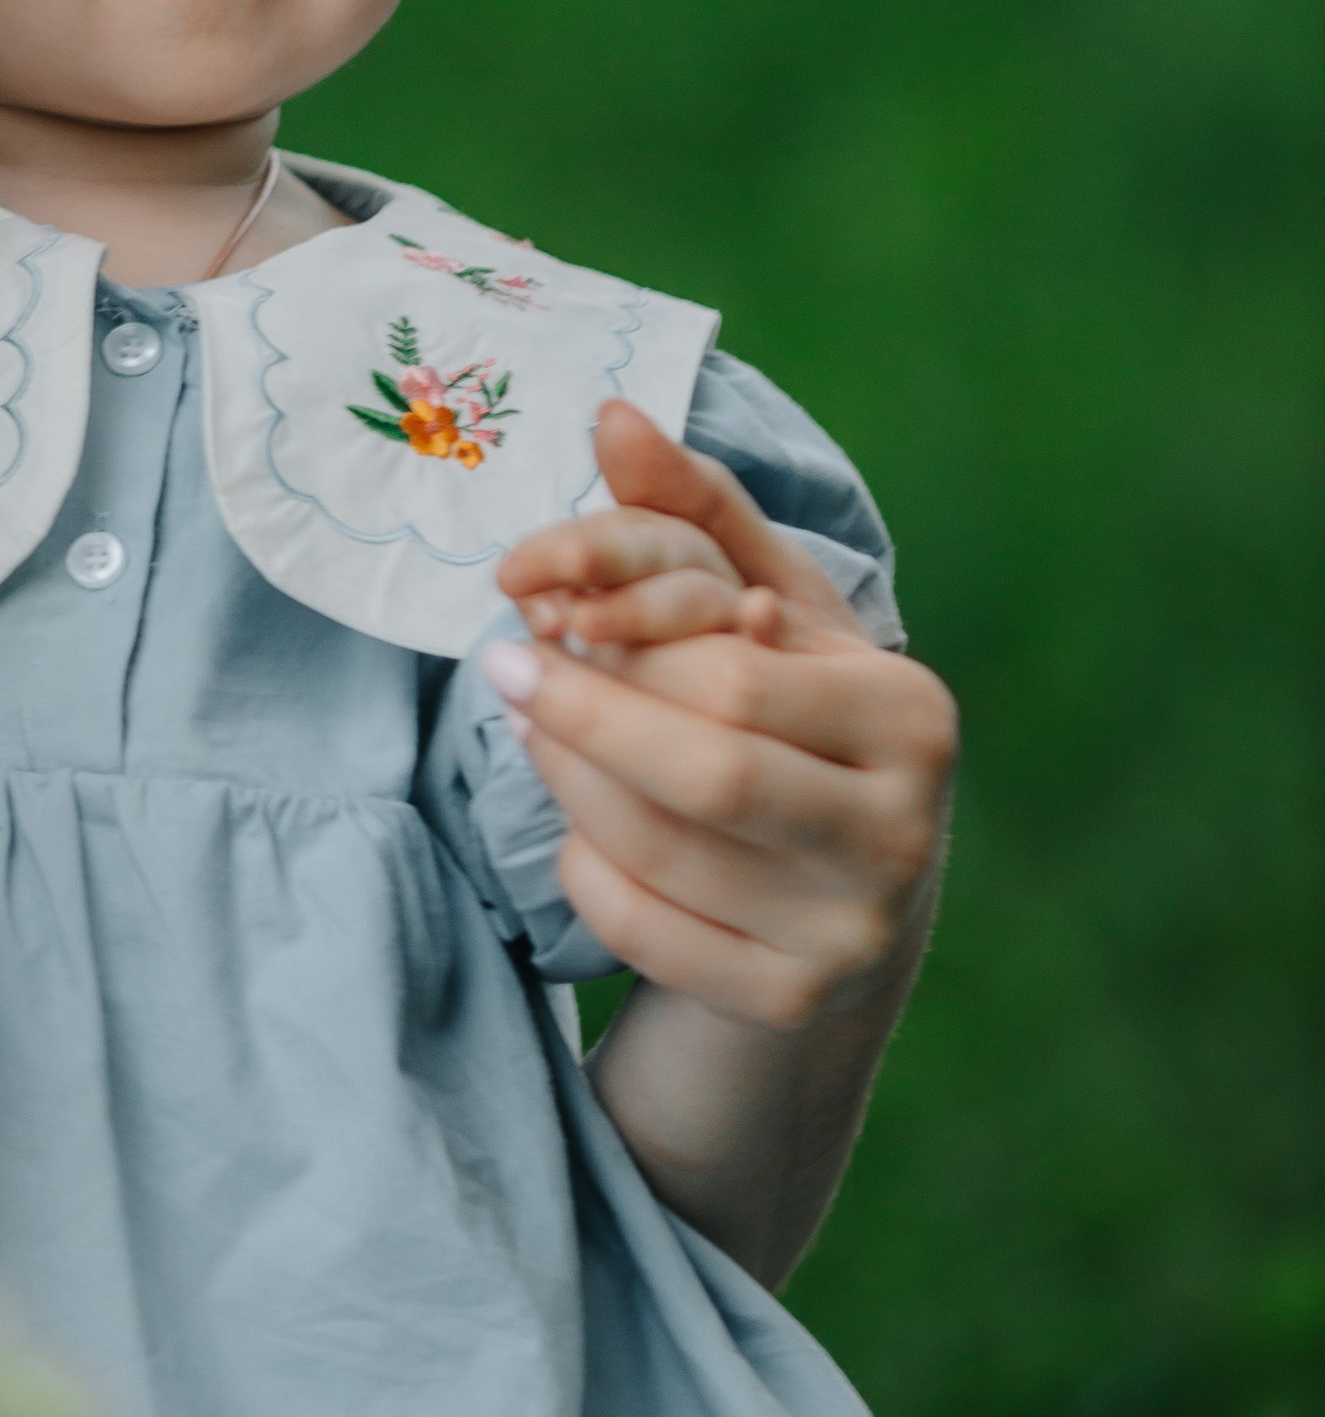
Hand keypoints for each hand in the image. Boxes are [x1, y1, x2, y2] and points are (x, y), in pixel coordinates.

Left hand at [486, 403, 955, 1033]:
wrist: (839, 903)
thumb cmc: (797, 719)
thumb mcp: (770, 605)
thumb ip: (693, 511)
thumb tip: (611, 415)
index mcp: (911, 716)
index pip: (736, 674)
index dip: (621, 639)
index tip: (527, 599)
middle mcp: (900, 833)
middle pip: (704, 770)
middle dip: (583, 713)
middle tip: (504, 666)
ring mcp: (848, 932)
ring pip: (662, 850)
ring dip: (566, 778)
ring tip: (528, 722)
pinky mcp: (788, 1002)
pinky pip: (644, 927)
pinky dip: (586, 866)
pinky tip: (575, 822)